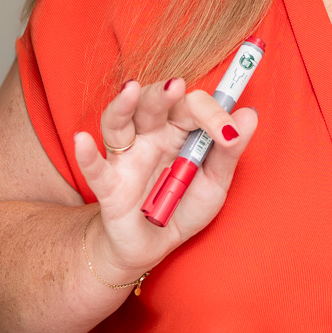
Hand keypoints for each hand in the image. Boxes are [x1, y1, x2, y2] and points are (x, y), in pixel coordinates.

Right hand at [71, 78, 258, 282]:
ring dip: (123, 105)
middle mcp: (150, 136)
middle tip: (177, 87)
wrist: (153, 245)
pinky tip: (82, 140)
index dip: (212, 114)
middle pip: (152, 103)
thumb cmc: (183, 207)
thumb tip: (249, 115)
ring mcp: (127, 159)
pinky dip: (87, 155)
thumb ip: (229, 152)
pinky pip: (96, 169)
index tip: (229, 134)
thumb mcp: (214, 183)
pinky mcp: (110, 187)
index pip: (192, 106)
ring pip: (118, 123)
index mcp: (179, 131)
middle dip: (164, 94)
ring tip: (131, 90)